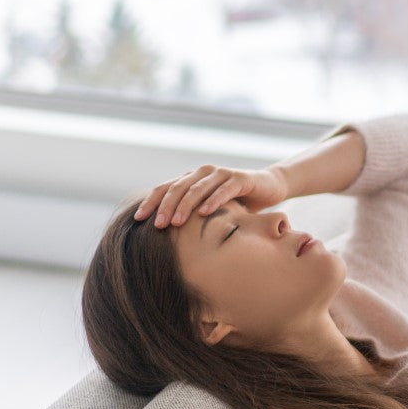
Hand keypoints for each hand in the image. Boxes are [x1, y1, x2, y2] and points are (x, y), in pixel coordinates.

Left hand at [133, 165, 289, 227]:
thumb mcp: (212, 208)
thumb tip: (166, 236)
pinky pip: (223, 190)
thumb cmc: (238, 201)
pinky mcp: (239, 178)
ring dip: (185, 206)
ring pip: (197, 188)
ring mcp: (220, 174)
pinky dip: (213, 201)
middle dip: (165, 207)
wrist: (269, 187)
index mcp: (191, 178)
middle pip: (177, 188)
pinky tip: (204, 213)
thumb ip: (193, 215)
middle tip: (157, 225)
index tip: (138, 219)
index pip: (165, 188)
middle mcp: (202, 173)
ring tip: (176, 222)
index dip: (150, 202)